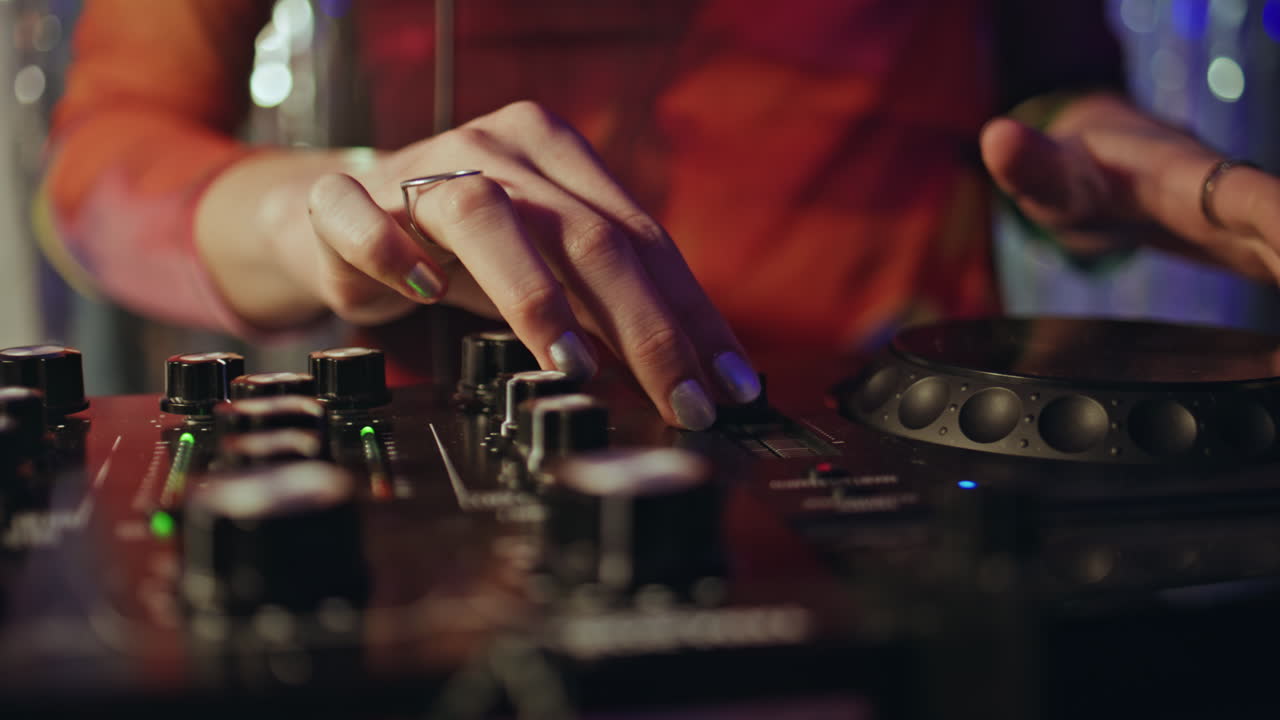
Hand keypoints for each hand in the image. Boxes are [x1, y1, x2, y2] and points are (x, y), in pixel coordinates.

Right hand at [297, 101, 760, 429]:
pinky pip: (365, 218)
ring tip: (574, 367)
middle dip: (643, 328)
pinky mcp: (346, 200)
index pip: (643, 238)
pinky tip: (424, 293)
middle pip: (585, 235)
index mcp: (558, 155)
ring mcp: (421, 167)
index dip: (690, 316)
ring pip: (486, 218)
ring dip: (535, 296)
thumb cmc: (461, 250)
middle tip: (679, 399)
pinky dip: (396, 257)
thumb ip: (608, 309)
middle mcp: (499, 150)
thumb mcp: (548, 272)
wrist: (346, 219)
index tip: (725, 384)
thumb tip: (688, 377)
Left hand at [980, 93, 1279, 281]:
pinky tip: (1276, 358)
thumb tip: (996, 136)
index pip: (1247, 198)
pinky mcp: (1247, 253)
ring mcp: (1244, 231)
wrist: (1100, 164)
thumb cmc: (1078, 169)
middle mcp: (1229, 202)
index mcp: (1188, 179)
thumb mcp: (1049, 172)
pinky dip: (1279, 295)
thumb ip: (1028, 165)